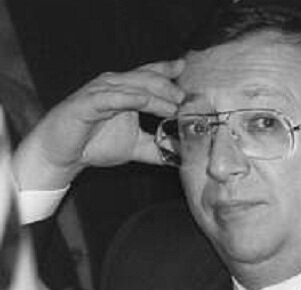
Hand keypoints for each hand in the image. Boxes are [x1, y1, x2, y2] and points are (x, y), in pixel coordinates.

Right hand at [13, 59, 184, 189]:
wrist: (64, 155)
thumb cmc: (94, 144)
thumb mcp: (134, 148)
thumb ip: (156, 149)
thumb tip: (179, 156)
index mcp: (124, 92)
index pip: (147, 75)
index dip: (165, 70)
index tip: (183, 69)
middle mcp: (113, 87)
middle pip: (144, 78)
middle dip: (167, 85)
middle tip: (184, 97)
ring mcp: (100, 92)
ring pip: (132, 86)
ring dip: (155, 93)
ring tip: (174, 104)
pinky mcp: (87, 103)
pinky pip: (112, 98)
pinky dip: (130, 99)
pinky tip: (145, 102)